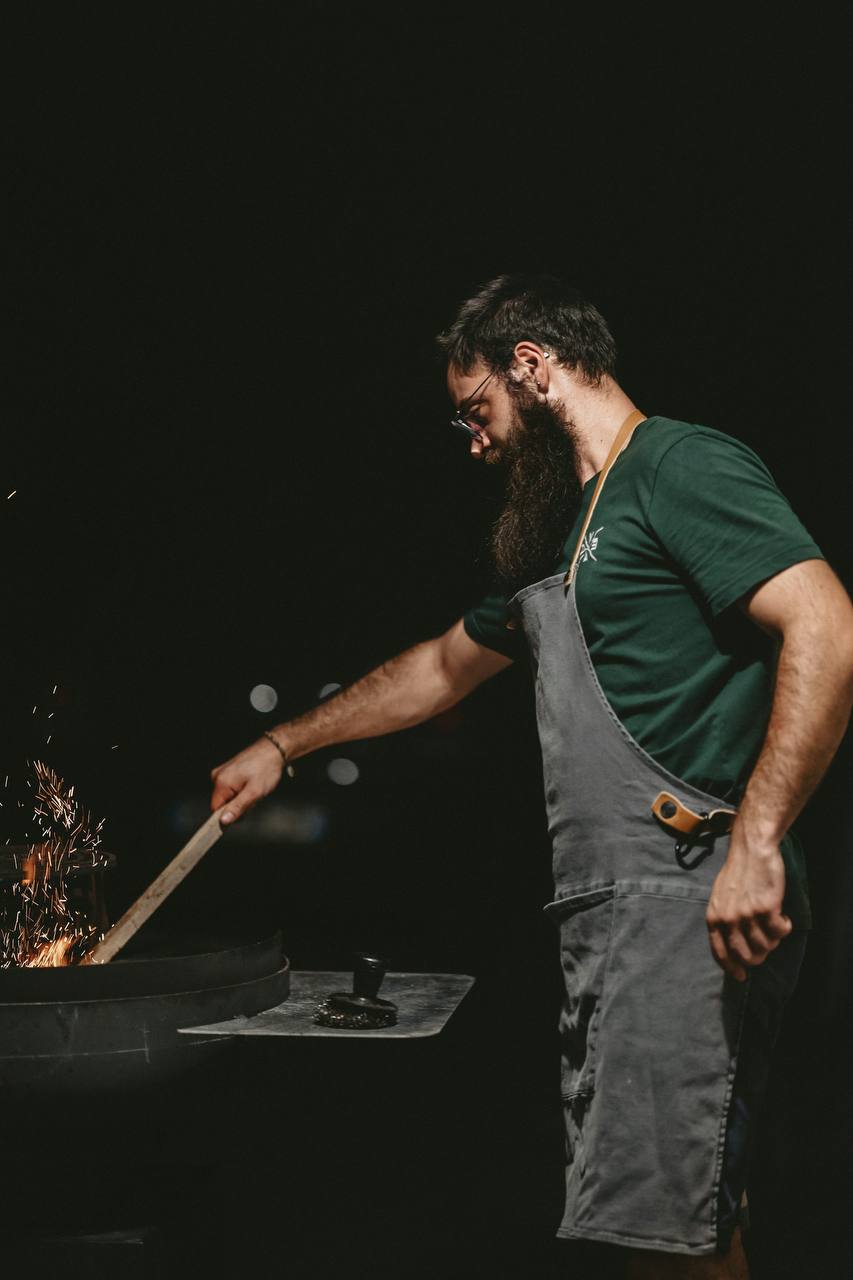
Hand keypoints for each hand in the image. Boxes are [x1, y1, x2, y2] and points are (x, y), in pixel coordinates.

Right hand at [210, 737, 283, 823]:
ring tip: (254, 788)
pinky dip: (242, 790)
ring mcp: (222, 772)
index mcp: (221, 782)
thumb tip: (223, 821)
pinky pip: (231, 788)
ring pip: (228, 796)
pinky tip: (252, 784)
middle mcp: (217, 776)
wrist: (274, 749)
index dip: (230, 815)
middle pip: (222, 803)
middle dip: (238, 805)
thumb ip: (237, 808)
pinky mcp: (228, 770)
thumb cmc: (266, 769)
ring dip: (241, 798)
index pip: (215, 810)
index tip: (244, 811)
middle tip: (253, 796)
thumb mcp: (254, 793)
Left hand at [705, 831, 791, 981]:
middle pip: (745, 955)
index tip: (741, 976)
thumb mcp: (720, 898)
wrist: (751, 850)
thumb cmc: (737, 873)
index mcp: (714, 917)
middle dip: (758, 956)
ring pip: (765, 946)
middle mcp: (728, 919)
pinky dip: (785, 928)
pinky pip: (780, 932)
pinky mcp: (766, 908)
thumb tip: (733, 945)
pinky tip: (784, 918)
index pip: (719, 952)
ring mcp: (747, 915)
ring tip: (774, 925)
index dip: (731, 968)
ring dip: (773, 940)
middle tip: (766, 945)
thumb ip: (723, 920)